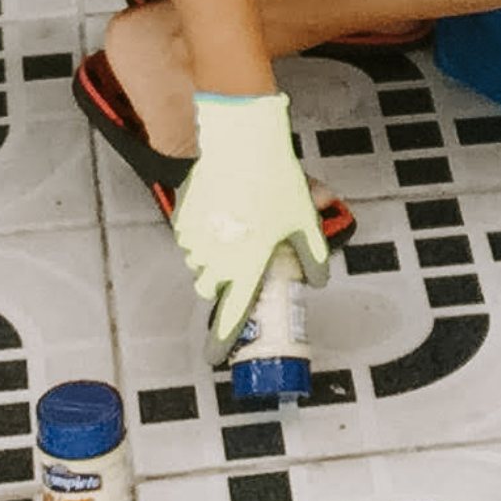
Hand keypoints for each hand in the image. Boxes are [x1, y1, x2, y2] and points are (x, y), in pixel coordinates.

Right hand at [171, 92, 331, 344]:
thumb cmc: (273, 181)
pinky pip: (192, 237)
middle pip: (214, 289)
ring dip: (217, 257)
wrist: (240, 141)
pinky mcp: (183, 216)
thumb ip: (312, 256)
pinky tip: (226, 210)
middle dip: (227, 284)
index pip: (231, 316)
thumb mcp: (303, 220)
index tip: (214, 359)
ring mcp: (194, 238)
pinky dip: (206, 233)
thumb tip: (318, 279)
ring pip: (202, 262)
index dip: (221, 342)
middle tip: (247, 262)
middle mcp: (214, 258)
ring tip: (241, 228)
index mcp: (245, 266)